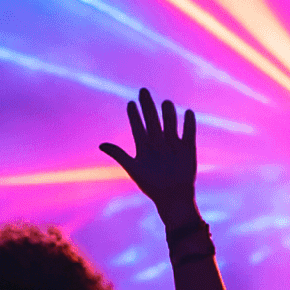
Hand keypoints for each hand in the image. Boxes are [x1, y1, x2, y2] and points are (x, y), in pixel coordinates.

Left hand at [101, 89, 198, 226]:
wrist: (172, 198)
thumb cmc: (151, 185)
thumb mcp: (133, 169)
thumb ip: (119, 155)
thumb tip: (101, 145)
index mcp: (144, 147)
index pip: (138, 127)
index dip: (134, 115)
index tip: (131, 103)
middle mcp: (158, 143)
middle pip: (152, 121)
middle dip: (148, 106)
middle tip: (143, 91)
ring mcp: (173, 145)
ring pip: (170, 124)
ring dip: (168, 114)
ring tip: (165, 102)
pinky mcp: (188, 150)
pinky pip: (189, 134)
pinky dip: (189, 124)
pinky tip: (188, 113)